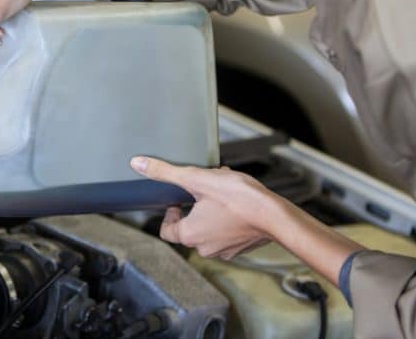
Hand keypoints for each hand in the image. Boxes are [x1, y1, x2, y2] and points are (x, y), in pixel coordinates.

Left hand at [130, 156, 284, 259]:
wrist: (275, 215)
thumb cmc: (239, 199)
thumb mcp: (197, 178)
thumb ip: (166, 172)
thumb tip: (139, 164)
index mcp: (189, 235)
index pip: (167, 230)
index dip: (170, 214)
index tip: (178, 201)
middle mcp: (204, 248)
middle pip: (188, 229)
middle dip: (193, 207)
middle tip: (202, 192)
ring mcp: (224, 251)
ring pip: (208, 230)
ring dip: (210, 212)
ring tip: (221, 194)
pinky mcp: (240, 248)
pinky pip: (225, 233)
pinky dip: (226, 220)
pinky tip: (235, 204)